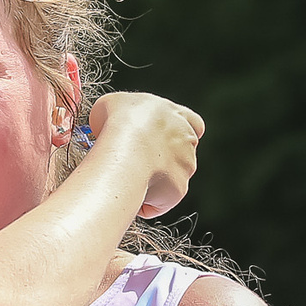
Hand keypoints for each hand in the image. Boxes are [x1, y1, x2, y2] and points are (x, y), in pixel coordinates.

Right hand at [85, 92, 204, 218]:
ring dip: (154, 180)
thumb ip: (124, 112)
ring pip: (172, 177)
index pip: (192, 122)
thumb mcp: (113, 103)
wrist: (126, 151)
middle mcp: (186, 141)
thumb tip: (116, 123)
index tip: (160, 137)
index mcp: (176, 115)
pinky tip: (126, 193)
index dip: (177, 131)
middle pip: (184, 151)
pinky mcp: (178, 190)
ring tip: (126, 178)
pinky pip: (159, 201)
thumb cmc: (119, 122)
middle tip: (139, 160)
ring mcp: (185, 166)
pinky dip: (145, 201)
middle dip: (165, 158)